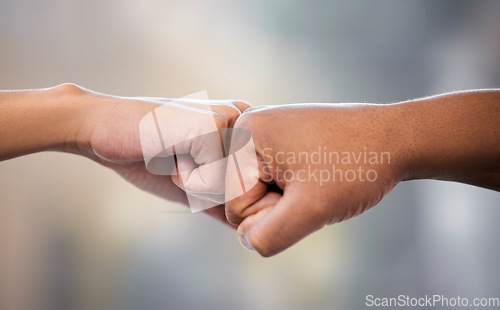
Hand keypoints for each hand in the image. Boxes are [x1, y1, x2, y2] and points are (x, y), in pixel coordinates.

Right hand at [75, 86, 249, 223]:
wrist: (104, 128)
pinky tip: (169, 152)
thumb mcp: (194, 186)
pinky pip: (214, 183)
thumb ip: (225, 203)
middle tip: (180, 160)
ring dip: (197, 185)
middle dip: (210, 190)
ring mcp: (231, 119)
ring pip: (234, 189)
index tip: (190, 165)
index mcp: (245, 127)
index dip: (218, 193)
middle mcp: (246, 118)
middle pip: (249, 190)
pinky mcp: (212, 126)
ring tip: (175, 155)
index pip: (257, 187)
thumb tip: (249, 230)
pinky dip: (187, 180)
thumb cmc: (147, 157)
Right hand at [225, 103, 403, 254]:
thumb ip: (268, 236)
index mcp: (245, 136)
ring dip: (288, 198)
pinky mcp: (282, 140)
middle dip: (278, 205)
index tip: (307, 191)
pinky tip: (316, 177)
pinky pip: (272, 180)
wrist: (396, 139)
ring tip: (318, 180)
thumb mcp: (311, 209)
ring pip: (260, 192)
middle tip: (314, 186)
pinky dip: (293, 188)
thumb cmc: (356, 166)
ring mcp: (267, 133)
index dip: (273, 213)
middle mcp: (250, 129)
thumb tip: (247, 240)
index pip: (235, 206)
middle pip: (244, 198)